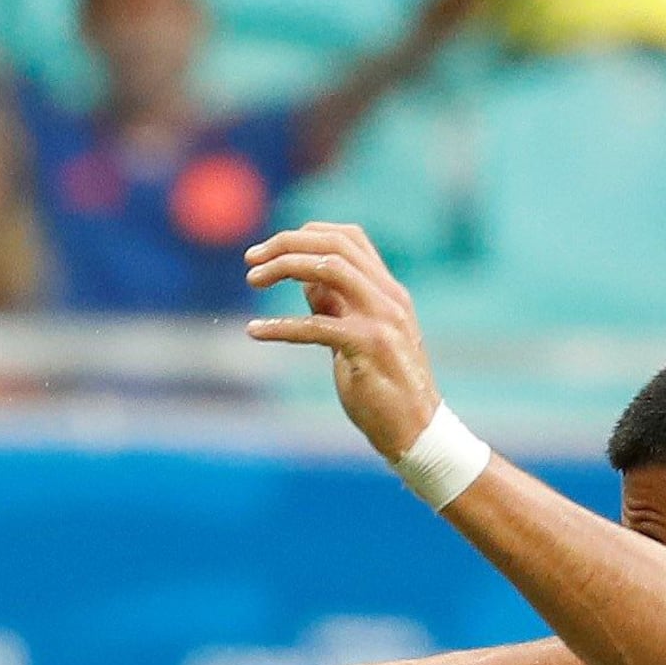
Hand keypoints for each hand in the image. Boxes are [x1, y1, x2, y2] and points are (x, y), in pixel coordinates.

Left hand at [241, 221, 441, 466]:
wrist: (415, 430)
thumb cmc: (383, 387)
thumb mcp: (357, 336)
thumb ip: (335, 306)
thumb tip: (303, 279)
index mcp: (387, 290)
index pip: (349, 238)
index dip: (307, 234)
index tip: (271, 249)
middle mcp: (387, 296)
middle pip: (334, 245)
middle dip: (287, 244)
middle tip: (250, 259)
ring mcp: (381, 319)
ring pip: (329, 269)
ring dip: (284, 268)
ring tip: (252, 280)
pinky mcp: (367, 348)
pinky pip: (316, 327)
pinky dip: (280, 327)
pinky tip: (254, 331)